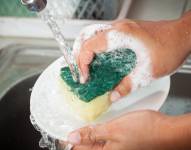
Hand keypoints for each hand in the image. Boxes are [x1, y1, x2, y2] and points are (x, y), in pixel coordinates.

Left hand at [65, 110, 167, 149]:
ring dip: (88, 130)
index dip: (70, 140)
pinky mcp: (119, 140)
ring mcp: (114, 146)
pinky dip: (98, 129)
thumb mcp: (113, 130)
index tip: (64, 130)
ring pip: (94, 140)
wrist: (164, 130)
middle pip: (86, 145)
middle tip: (73, 122)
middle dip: (78, 134)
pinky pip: (103, 136)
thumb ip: (92, 134)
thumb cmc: (143, 131)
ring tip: (83, 119)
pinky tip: (97, 121)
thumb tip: (72, 138)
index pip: (79, 149)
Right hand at [72, 12, 190, 101]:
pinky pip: (102, 36)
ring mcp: (121, 27)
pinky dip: (95, 47)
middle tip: (81, 70)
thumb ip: (127, 86)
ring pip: (92, 34)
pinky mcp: (124, 30)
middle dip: (78, 54)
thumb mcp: (147, 72)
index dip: (82, 63)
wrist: (183, 35)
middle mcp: (117, 28)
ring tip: (86, 65)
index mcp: (120, 36)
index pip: (89, 46)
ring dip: (86, 49)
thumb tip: (113, 95)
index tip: (84, 76)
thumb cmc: (169, 48)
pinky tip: (100, 58)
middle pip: (86, 36)